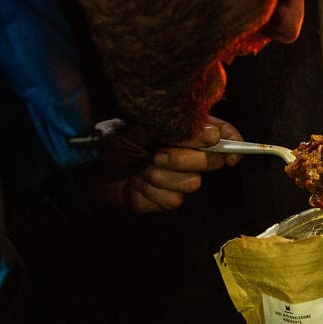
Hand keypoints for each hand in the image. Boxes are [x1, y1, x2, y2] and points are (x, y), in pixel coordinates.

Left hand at [79, 116, 242, 213]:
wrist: (90, 168)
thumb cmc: (114, 140)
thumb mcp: (145, 125)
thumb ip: (181, 127)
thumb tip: (213, 135)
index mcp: (186, 129)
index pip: (223, 134)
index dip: (233, 143)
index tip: (231, 153)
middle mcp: (188, 152)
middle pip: (212, 160)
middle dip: (184, 158)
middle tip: (156, 153)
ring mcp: (179, 177)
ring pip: (192, 182)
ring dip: (162, 176)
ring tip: (142, 168)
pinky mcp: (168, 199)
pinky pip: (174, 199)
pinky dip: (152, 192)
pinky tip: (138, 185)